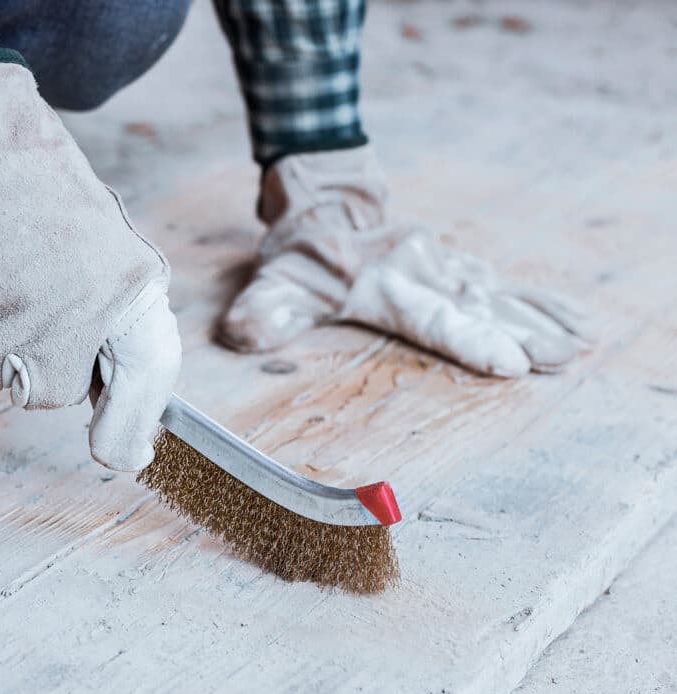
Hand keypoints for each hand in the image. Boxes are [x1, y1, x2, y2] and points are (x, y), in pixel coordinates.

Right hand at [0, 57, 179, 470]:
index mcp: (78, 342)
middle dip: (15, 331)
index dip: (61, 348)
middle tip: (31, 271)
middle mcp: (17, 339)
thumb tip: (126, 463)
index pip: (51, 394)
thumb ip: (138, 382)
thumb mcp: (133, 285)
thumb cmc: (66, 210)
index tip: (63, 306)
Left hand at [220, 147, 588, 376]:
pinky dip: (539, 302)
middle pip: (480, 308)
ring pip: (499, 295)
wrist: (326, 202)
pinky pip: (503, 285)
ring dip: (540, 318)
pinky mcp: (457, 267)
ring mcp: (445, 267)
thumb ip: (264, 310)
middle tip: (563, 357)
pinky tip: (573, 320)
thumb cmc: (301, 253)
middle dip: (523, 333)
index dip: (470, 341)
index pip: (433, 318)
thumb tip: (241, 334)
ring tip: (581, 342)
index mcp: (386, 283)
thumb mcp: (276, 281)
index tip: (508, 361)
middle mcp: (424, 272)